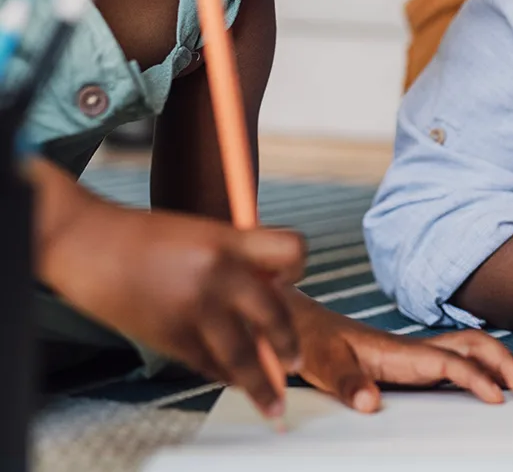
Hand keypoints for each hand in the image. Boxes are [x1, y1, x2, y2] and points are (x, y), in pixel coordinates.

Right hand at [39, 180, 305, 416]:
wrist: (92, 246)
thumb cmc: (148, 238)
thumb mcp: (204, 232)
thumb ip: (238, 257)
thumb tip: (270, 290)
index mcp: (231, 239)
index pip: (291, 249)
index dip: (298, 265)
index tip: (291, 280)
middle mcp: (219, 274)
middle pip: (275, 315)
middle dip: (289, 345)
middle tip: (295, 363)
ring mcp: (195, 309)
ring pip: (243, 356)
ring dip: (261, 383)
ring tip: (273, 401)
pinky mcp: (171, 336)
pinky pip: (208, 364)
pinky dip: (222, 374)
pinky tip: (229, 379)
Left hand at [285, 290, 512, 410]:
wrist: (305, 326)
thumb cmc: (316, 343)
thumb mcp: (323, 364)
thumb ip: (347, 383)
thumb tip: (370, 403)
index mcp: (401, 352)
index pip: (450, 363)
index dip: (476, 378)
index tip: (498, 398)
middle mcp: (417, 349)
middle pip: (476, 347)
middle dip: (508, 364)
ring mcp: (420, 353)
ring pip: (474, 350)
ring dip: (505, 363)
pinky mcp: (416, 361)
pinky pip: (462, 359)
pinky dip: (489, 366)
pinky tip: (499, 380)